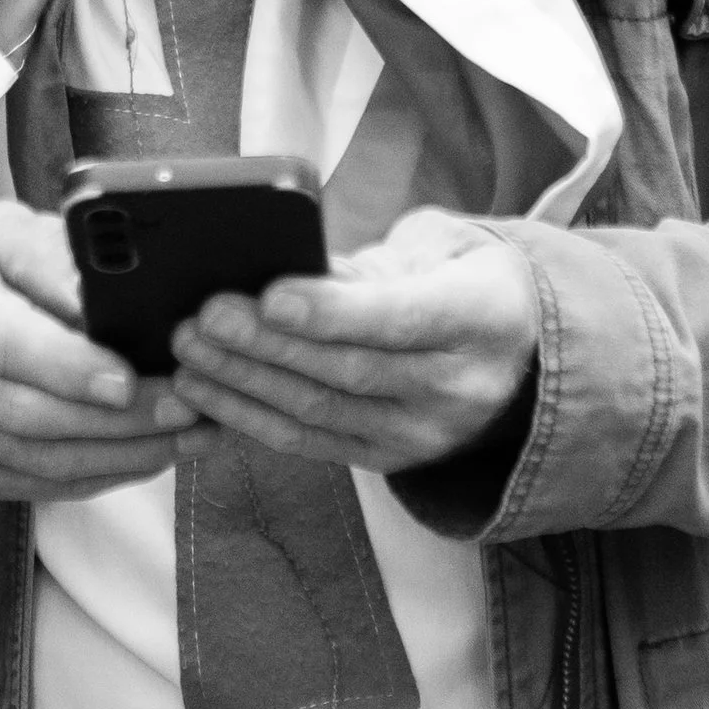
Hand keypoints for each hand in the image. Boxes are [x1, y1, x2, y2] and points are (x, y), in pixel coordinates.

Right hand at [0, 201, 190, 505]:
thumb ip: (51, 258)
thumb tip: (115, 297)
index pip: (3, 343)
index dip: (68, 367)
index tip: (129, 378)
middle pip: (32, 413)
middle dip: (121, 418)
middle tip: (189, 403)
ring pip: (42, 460)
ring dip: (125, 453)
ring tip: (191, 433)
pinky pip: (41, 485)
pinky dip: (104, 474)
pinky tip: (152, 454)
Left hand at [171, 208, 538, 475]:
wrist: (520, 359)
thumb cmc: (463, 283)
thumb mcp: (442, 250)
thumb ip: (372, 261)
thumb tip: (286, 267)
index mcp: (483, 317)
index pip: (401, 317)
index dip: (332, 310)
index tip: (269, 293)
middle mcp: (458, 386)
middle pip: (347, 370)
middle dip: (265, 345)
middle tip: (203, 316)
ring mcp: (423, 434)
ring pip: (319, 413)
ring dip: (243, 383)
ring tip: (188, 352)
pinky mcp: (387, 459)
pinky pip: (308, 444)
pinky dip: (248, 418)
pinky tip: (204, 391)